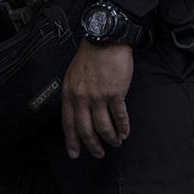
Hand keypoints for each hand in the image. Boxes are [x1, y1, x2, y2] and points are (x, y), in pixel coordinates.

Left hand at [61, 40, 133, 158]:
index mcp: (70, 93)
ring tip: (115, 142)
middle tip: (98, 153)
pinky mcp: (115, 93)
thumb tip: (77, 112)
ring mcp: (99, 96)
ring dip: (110, 138)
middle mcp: (82, 97)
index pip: (68, 123)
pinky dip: (123, 127)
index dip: (72, 141)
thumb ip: (74, 94)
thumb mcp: (73, 75)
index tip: (74, 153)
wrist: (105, 39)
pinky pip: (119, 117)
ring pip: (103, 127)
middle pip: (86, 130)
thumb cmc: (90, 55)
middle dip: (93, 146)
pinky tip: (125, 132)